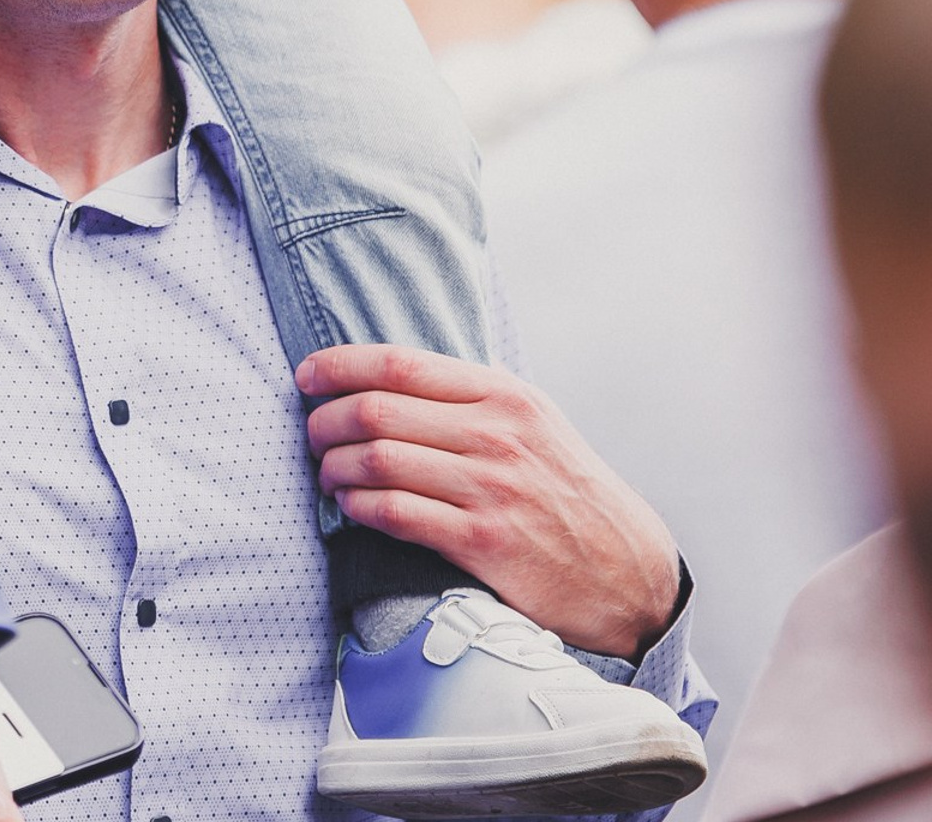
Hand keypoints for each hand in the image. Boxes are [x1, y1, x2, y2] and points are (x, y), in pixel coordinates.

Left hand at [298, 345, 681, 660]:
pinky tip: (350, 507)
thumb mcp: (532, 421)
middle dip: (325, 420)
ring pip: (378, 460)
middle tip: (311, 434)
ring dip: (334, 466)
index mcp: (503, 394)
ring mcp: (490, 488)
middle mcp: (495, 433)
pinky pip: (395, 514)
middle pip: (376, 410)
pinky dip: (357, 507)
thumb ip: (469, 395)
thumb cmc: (564, 489)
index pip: (398, 363)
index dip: (339, 365)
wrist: (627, 571)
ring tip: (326, 473)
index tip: (306, 376)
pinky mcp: (483, 542)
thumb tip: (386, 373)